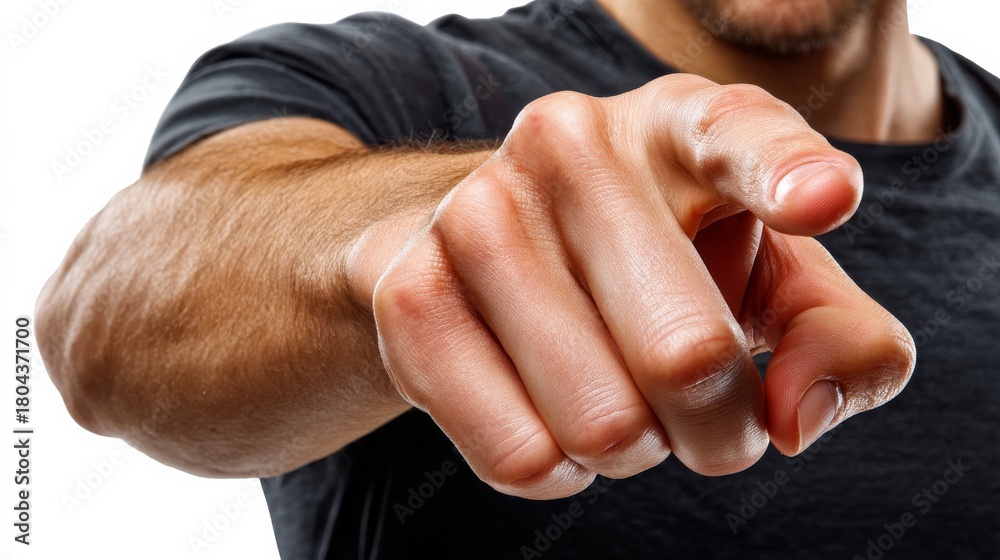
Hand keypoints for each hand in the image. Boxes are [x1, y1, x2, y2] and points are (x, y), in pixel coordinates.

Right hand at [365, 74, 915, 498]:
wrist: (485, 247)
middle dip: (716, 429)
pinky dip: (560, 472)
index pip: (741, 136)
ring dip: (633, 452)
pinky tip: (550, 417)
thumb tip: (794, 417)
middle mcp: (571, 144)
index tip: (824, 199)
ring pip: (602, 426)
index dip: (787, 173)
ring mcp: (477, 211)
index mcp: (680, 123)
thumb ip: (840, 340)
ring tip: (614, 398)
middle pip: (687, 356)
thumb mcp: (773, 282)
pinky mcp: (410, 290)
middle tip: (701, 416)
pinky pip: (522, 456)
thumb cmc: (660, 266)